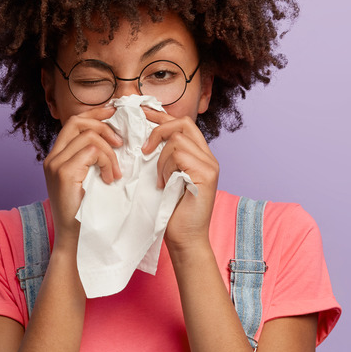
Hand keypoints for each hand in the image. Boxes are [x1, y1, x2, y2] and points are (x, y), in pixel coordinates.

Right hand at [43, 106, 122, 248]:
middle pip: (77, 121)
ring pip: (90, 137)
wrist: (74, 240)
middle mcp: (52, 158)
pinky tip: (110, 178)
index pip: (73, 123)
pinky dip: (108, 162)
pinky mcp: (64, 173)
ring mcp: (56, 164)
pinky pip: (93, 152)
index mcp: (57, 157)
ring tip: (115, 173)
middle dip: (103, 124)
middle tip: (120, 142)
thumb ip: (92, 161)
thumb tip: (116, 140)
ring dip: (110, 153)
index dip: (94, 114)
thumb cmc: (86, 213)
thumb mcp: (88, 181)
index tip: (113, 113)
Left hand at [141, 108, 218, 252]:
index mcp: (199, 155)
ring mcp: (210, 164)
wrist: (185, 239)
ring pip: (177, 140)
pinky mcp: (207, 174)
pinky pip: (179, 155)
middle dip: (159, 130)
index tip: (141, 112)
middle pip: (183, 123)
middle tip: (143, 149)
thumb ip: (163, 157)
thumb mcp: (164, 177)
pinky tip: (165, 185)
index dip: (161, 115)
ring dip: (161, 159)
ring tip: (160, 181)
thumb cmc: (171, 212)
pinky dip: (166, 168)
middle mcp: (208, 157)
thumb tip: (144, 138)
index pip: (182, 124)